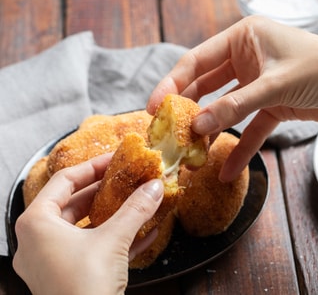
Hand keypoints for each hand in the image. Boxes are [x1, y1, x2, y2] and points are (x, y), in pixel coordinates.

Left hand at [13, 154, 163, 294]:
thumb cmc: (84, 287)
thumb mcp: (113, 240)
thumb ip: (135, 210)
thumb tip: (155, 187)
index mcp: (37, 224)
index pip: (64, 181)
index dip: (92, 167)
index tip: (114, 159)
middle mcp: (39, 240)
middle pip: (75, 203)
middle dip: (105, 191)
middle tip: (127, 179)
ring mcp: (53, 260)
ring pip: (86, 227)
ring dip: (113, 215)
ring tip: (136, 202)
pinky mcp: (70, 276)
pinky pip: (94, 249)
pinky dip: (116, 239)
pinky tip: (145, 234)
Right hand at [147, 16, 317, 181]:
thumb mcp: (274, 85)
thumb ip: (235, 105)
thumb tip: (199, 125)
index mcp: (243, 39)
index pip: (197, 61)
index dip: (173, 83)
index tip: (155, 106)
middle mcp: (246, 59)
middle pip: (206, 87)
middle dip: (188, 110)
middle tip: (168, 132)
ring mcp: (256, 85)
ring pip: (224, 109)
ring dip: (211, 132)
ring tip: (193, 154)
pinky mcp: (270, 106)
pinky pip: (249, 129)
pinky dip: (240, 148)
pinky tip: (227, 170)